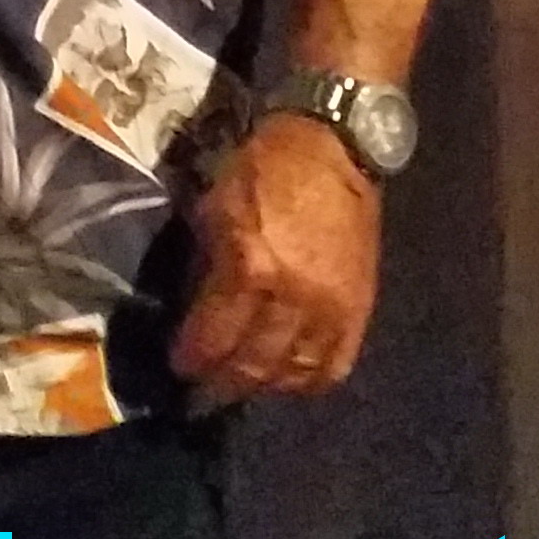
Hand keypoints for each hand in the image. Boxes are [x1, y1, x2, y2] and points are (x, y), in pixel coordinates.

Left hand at [169, 115, 382, 408]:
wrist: (334, 144)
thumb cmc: (265, 166)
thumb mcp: (215, 207)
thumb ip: (204, 265)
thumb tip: (192, 311)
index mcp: (251, 267)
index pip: (213, 337)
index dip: (191, 359)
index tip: (179, 366)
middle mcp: (293, 297)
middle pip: (252, 365)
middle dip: (221, 385)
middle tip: (202, 394)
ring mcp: (332, 307)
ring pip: (294, 374)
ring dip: (263, 387)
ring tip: (242, 386)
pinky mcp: (360, 307)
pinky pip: (336, 363)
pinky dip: (310, 380)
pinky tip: (290, 379)